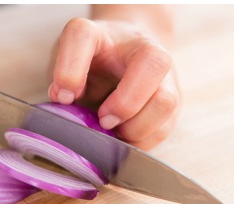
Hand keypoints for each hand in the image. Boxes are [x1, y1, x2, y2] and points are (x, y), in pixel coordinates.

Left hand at [48, 14, 178, 149]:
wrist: (126, 50)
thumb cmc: (91, 60)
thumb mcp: (67, 63)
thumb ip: (61, 78)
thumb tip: (63, 99)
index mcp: (99, 34)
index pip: (82, 35)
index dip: (70, 69)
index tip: (64, 96)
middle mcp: (140, 47)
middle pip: (152, 63)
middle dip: (125, 103)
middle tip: (103, 120)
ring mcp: (162, 72)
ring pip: (165, 101)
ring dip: (136, 127)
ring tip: (114, 131)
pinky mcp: (172, 99)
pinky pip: (165, 126)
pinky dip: (141, 139)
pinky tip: (123, 136)